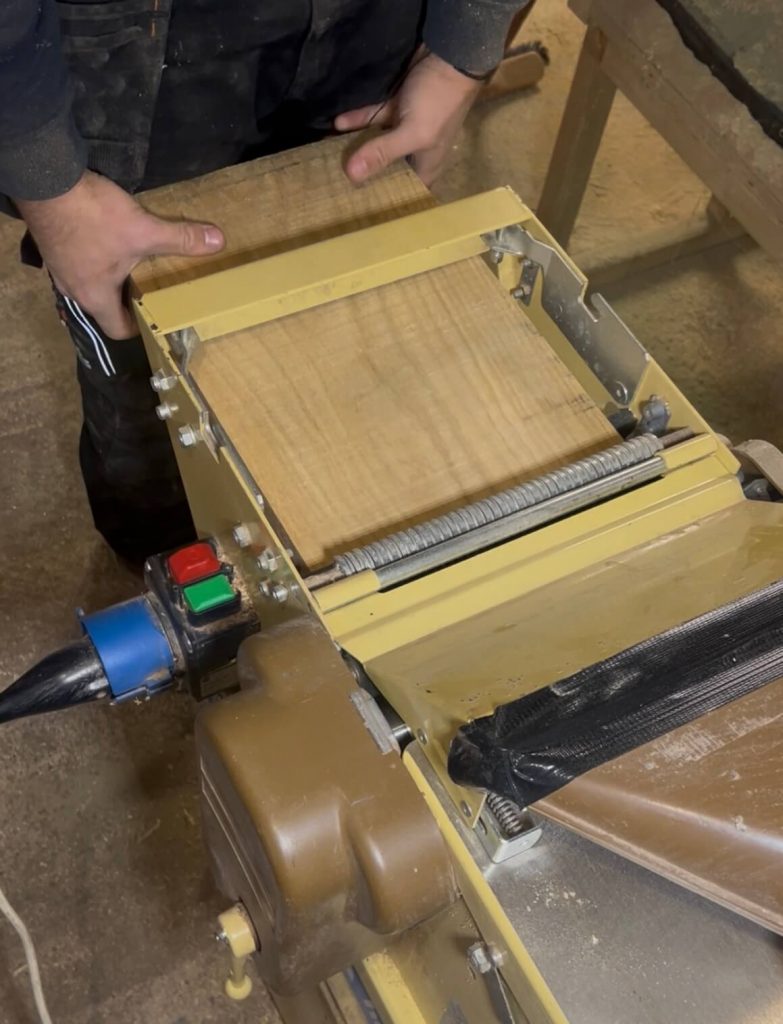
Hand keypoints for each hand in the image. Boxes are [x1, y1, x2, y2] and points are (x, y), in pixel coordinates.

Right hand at [16, 171, 224, 338]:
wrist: (46, 182)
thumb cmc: (93, 216)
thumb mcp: (143, 230)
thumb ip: (180, 239)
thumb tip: (218, 242)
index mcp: (95, 297)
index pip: (117, 329)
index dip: (139, 328)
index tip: (156, 318)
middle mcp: (74, 290)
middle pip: (105, 308)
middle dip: (129, 302)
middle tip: (153, 292)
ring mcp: (60, 268)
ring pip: (91, 285)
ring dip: (112, 280)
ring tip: (135, 268)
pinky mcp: (54, 247)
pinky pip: (79, 265)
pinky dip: (96, 261)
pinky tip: (109, 244)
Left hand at [335, 50, 482, 186]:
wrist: (450, 54)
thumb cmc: (438, 102)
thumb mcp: (412, 132)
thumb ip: (383, 152)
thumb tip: (351, 175)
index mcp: (427, 164)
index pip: (407, 191)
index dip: (388, 200)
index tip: (361, 208)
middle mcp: (416, 149)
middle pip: (389, 168)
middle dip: (367, 174)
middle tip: (339, 184)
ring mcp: (406, 126)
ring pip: (378, 141)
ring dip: (358, 145)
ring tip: (331, 154)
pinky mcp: (397, 105)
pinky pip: (375, 117)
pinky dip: (359, 119)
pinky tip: (338, 123)